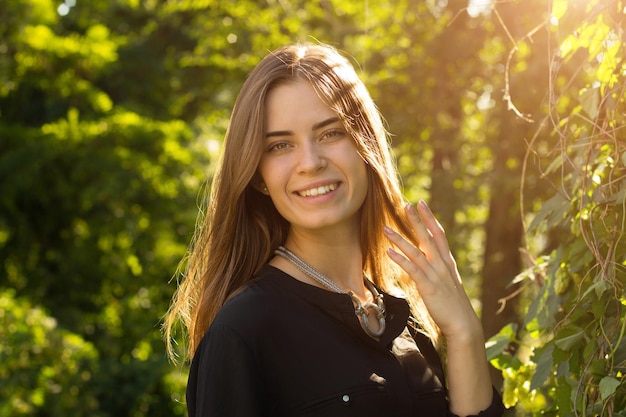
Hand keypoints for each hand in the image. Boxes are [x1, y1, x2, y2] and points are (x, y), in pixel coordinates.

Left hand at [383, 201, 480, 339]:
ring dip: (400, 239)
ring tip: (386, 228)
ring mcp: (435, 275)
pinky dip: (401, 259)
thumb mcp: (448, 282)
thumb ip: (439, 269)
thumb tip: (429, 261)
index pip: (438, 234)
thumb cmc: (453, 305)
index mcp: (447, 262)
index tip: (421, 204)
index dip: (429, 218)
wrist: (463, 324)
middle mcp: (442, 265)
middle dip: (417, 220)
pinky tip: (389, 252)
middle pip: (428, 237)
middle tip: (407, 205)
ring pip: (416, 252)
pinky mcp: (428, 287)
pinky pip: (412, 270)